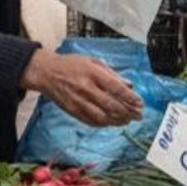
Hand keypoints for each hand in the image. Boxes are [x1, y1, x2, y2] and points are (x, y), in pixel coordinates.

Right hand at [21, 50, 143, 126]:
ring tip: (128, 121)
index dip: (130, 97)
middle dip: (128, 112)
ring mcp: (78, 101)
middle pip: (111, 104)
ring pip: (102, 116)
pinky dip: (103, 124)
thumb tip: (129, 85)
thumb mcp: (93, 62)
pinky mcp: (72, 110)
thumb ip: (112, 74)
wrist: (46, 72)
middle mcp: (86, 88)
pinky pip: (90, 121)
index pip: (115, 88)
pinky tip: (112, 122)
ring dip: (117, 121)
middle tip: (138, 115)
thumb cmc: (72, 65)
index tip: (140, 103)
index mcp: (93, 73)